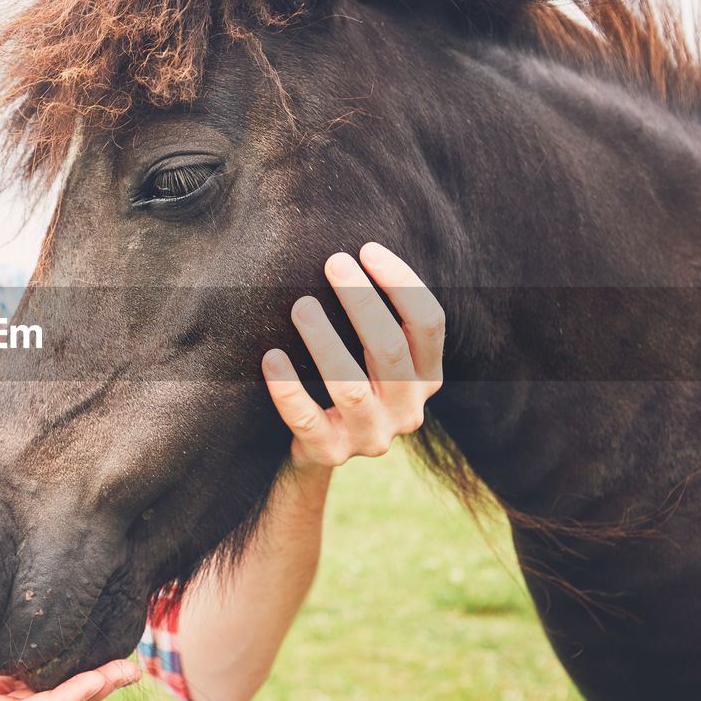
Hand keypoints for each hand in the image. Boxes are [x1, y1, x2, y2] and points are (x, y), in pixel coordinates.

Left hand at [261, 242, 444, 467]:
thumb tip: (349, 252)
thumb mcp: (373, 353)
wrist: (320, 444)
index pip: (428, 323)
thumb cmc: (348, 378)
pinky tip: (271, 357)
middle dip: (362, 302)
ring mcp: (371, 436)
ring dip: (326, 343)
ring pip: (352, 388)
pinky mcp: (331, 451)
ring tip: (301, 307)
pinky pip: (307, 420)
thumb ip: (377, 315)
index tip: (367, 249)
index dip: (401, 283)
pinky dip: (288, 389)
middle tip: (334, 263)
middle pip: (391, 350)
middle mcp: (407, 408)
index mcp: (426, 376)